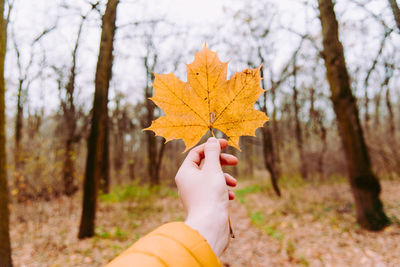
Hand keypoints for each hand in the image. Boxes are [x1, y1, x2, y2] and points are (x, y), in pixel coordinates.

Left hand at [175, 137, 237, 256]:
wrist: (209, 227)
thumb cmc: (209, 196)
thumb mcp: (213, 169)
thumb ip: (213, 153)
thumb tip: (212, 140)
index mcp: (185, 172)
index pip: (197, 153)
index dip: (212, 146)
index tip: (226, 144)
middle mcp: (188, 182)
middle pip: (205, 165)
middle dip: (221, 162)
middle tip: (235, 161)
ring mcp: (195, 194)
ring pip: (211, 178)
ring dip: (224, 177)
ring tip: (234, 183)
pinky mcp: (203, 204)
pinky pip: (213, 191)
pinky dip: (223, 190)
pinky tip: (231, 196)